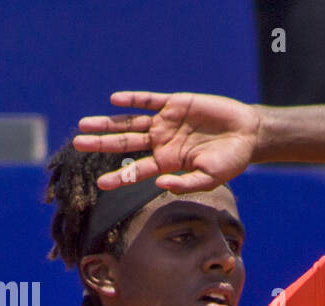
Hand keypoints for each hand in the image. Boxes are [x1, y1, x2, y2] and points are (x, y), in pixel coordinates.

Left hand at [74, 91, 261, 192]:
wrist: (248, 134)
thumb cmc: (232, 161)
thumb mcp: (211, 178)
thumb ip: (186, 183)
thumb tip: (159, 185)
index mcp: (167, 163)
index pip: (136, 171)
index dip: (119, 178)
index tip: (100, 185)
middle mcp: (161, 142)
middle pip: (124, 143)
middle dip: (101, 145)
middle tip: (76, 145)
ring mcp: (166, 122)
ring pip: (130, 122)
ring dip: (107, 123)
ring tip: (83, 125)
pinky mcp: (174, 104)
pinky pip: (149, 101)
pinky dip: (133, 100)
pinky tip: (115, 100)